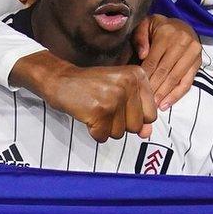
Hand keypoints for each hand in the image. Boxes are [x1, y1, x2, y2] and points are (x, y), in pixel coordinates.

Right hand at [10, 52, 154, 141]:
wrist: (61, 79)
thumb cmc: (91, 86)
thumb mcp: (120, 92)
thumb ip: (138, 112)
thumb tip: (147, 133)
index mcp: (138, 76)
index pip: (151, 115)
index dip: (134, 117)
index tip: (120, 107)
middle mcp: (129, 84)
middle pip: (136, 127)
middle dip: (120, 124)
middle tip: (105, 107)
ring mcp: (114, 97)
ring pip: (119, 134)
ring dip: (106, 128)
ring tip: (96, 110)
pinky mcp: (99, 111)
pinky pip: (103, 137)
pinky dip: (94, 132)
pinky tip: (88, 116)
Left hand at [136, 15, 200, 108]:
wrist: (182, 25)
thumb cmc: (159, 28)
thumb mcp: (145, 25)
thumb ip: (140, 37)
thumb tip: (142, 55)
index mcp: (166, 33)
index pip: (153, 60)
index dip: (145, 76)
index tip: (136, 89)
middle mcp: (182, 42)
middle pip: (164, 71)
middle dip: (153, 88)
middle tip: (143, 102)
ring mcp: (192, 52)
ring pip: (176, 78)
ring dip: (164, 94)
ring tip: (154, 106)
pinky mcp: (198, 62)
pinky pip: (187, 82)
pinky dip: (176, 95)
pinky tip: (166, 104)